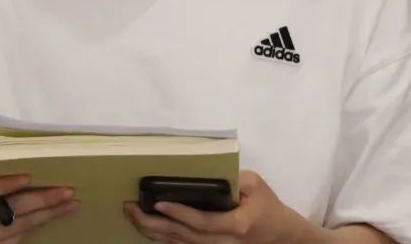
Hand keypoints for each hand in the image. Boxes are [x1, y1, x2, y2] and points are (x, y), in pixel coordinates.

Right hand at [0, 154, 78, 243]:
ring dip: (50, 213)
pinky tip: (55, 215)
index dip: (8, 183)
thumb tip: (19, 150)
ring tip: (71, 203)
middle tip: (68, 190)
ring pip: (22, 224)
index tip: (31, 176)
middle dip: (43, 199)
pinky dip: (40, 224)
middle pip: (12, 208)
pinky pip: (21, 236)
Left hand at [124, 170, 319, 243]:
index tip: (159, 202)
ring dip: (153, 232)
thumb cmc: (268, 207)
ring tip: (132, 216)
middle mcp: (222, 243)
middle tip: (131, 208)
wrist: (280, 236)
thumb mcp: (256, 185)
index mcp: (235, 226)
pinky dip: (162, 238)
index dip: (180, 214)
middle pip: (183, 237)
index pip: (202, 223)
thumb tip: (205, 173)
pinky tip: (146, 228)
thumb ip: (233, 179)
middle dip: (154, 224)